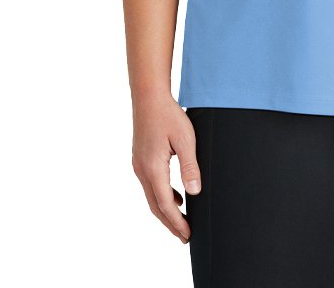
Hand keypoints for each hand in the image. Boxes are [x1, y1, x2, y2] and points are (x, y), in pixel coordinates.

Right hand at [131, 91, 202, 244]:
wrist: (148, 97)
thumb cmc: (169, 115)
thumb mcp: (186, 139)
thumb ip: (190, 167)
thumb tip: (195, 193)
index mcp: (153, 168)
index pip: (165, 204)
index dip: (177, 222)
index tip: (188, 234)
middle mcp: (142, 170)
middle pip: (156, 206)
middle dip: (170, 223)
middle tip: (185, 237)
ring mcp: (139, 165)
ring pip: (152, 196)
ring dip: (166, 211)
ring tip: (181, 221)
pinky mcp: (141, 159)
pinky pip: (151, 185)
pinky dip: (163, 196)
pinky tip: (176, 197)